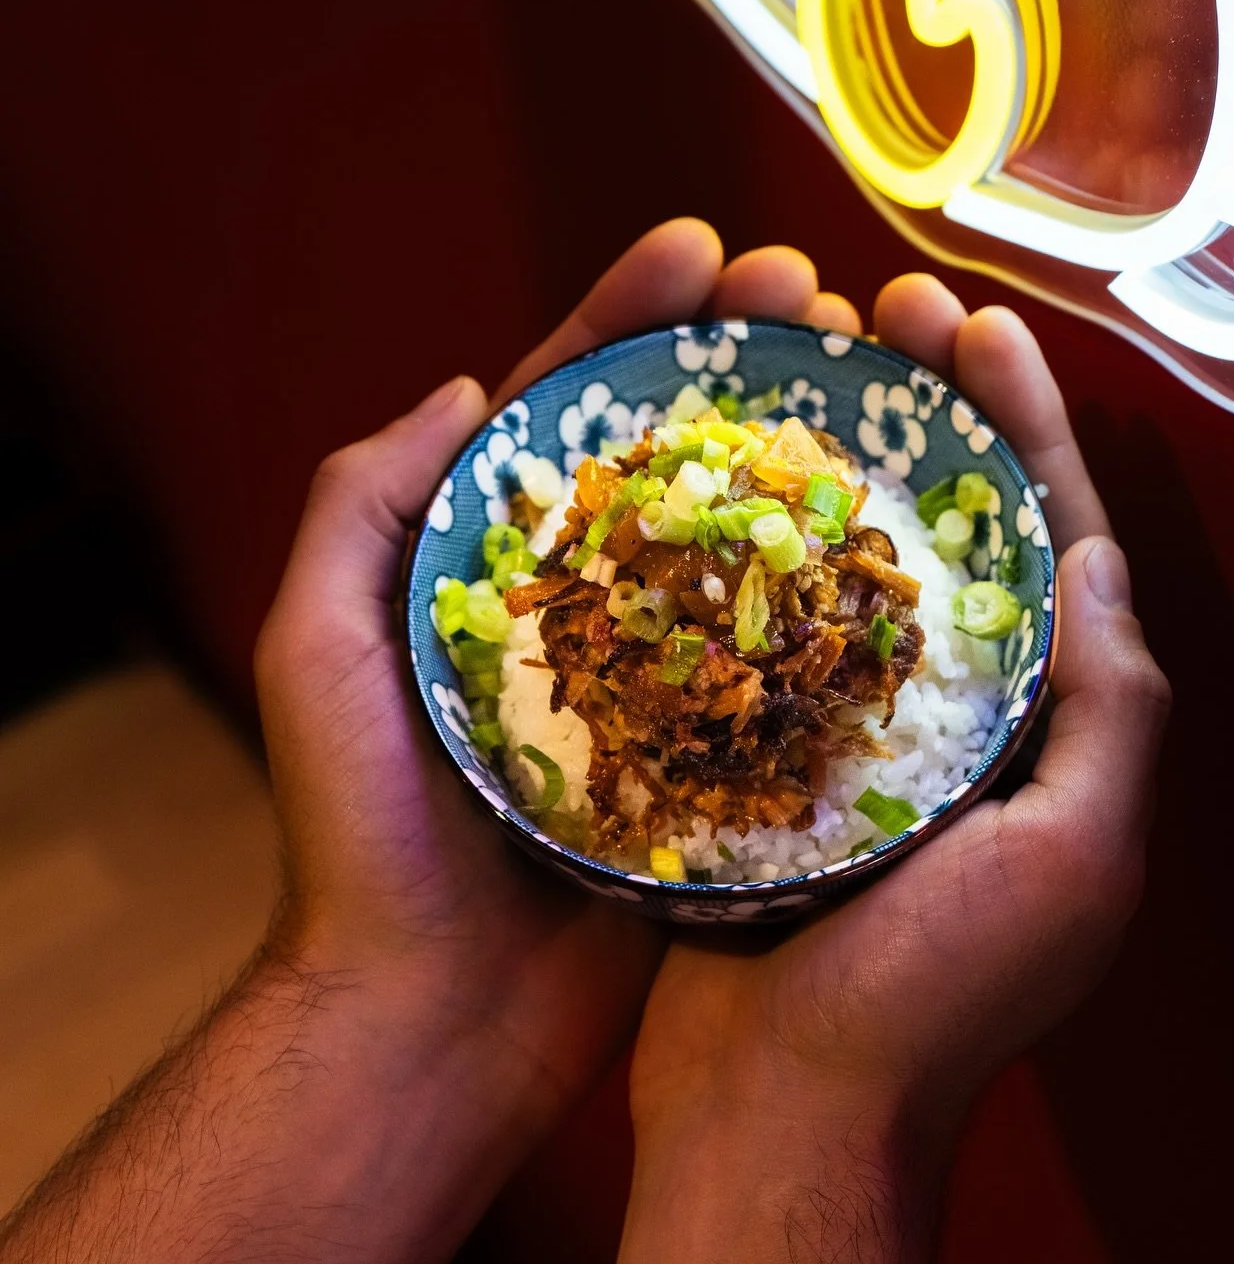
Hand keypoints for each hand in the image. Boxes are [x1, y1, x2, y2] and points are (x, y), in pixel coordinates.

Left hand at [253, 218, 863, 1143]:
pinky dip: (825, 592)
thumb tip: (465, 387)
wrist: (435, 1011)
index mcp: (493, 562)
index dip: (631, 320)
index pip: (565, 409)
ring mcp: (659, 670)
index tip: (705, 252)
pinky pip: (775, 654)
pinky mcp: (713, 745)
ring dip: (802, 455)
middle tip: (825, 300)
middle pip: (674, 454)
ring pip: (738, 542)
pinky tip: (885, 534)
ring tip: (877, 380)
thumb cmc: (363, 833)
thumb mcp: (318, 647)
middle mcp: (586, 602)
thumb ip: (362, 506)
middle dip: (743, 362)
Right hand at [627, 279, 1168, 1148]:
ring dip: (834, 464)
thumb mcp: (1074, 858)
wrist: (781, 1114)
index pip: (1051, 543)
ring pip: (853, 567)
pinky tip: (713, 490)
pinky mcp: (766, 758)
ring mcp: (857, 735)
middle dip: (926, 417)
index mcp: (1045, 730)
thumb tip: (1102, 565)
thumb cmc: (934, 1001)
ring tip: (793, 373)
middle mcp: (959, 720)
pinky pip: (768, 634)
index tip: (975, 329)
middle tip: (871, 318)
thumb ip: (1112, 710)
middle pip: (950, 533)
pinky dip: (751, 558)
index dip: (1023, 428)